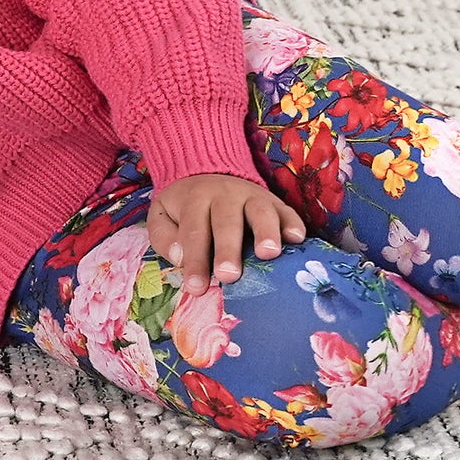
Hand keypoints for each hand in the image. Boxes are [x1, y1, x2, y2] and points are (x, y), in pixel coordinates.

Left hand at [146, 172, 306, 295]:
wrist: (208, 171)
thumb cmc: (185, 207)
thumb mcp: (162, 216)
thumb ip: (164, 237)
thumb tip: (180, 256)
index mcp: (195, 199)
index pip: (194, 231)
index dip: (195, 260)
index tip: (196, 287)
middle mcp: (225, 195)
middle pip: (227, 222)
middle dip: (227, 249)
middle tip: (228, 275)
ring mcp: (252, 196)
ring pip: (260, 212)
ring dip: (265, 232)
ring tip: (268, 253)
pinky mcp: (274, 202)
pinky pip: (286, 211)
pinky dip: (293, 224)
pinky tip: (296, 239)